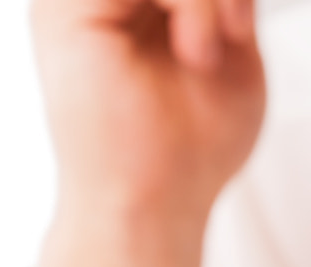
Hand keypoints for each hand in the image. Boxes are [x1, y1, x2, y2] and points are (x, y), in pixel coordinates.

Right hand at [32, 0, 266, 266]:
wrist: (155, 203)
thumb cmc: (193, 148)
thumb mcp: (233, 57)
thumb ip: (229, 3)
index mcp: (131, 6)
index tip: (244, 25)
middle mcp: (98, 1)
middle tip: (238, 31)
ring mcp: (75, 3)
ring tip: (208, 53)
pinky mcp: (66, 13)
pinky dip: (190, 3)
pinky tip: (198, 52)